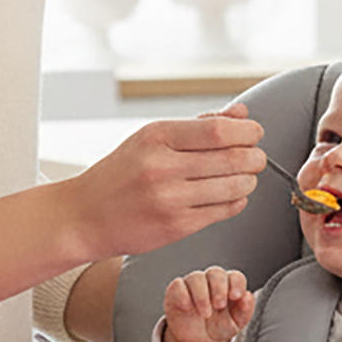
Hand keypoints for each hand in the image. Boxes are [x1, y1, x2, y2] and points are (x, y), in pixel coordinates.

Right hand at [67, 105, 265, 260]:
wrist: (85, 216)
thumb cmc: (120, 174)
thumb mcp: (149, 139)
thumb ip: (198, 125)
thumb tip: (241, 114)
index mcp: (156, 137)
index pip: (218, 131)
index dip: (246, 131)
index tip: (254, 133)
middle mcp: (162, 167)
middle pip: (231, 159)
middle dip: (254, 157)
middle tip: (256, 157)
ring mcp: (170, 199)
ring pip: (232, 187)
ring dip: (249, 181)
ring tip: (246, 177)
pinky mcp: (175, 227)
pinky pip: (221, 212)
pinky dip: (236, 202)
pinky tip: (233, 196)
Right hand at [162, 266, 254, 341]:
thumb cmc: (217, 328)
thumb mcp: (235, 325)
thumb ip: (245, 311)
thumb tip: (248, 296)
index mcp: (228, 287)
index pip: (235, 276)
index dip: (237, 283)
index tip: (236, 296)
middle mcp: (210, 282)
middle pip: (216, 273)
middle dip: (219, 288)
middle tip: (219, 305)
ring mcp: (192, 285)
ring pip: (197, 277)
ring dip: (202, 295)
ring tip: (206, 313)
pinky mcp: (176, 291)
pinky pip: (178, 285)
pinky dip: (184, 296)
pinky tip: (188, 308)